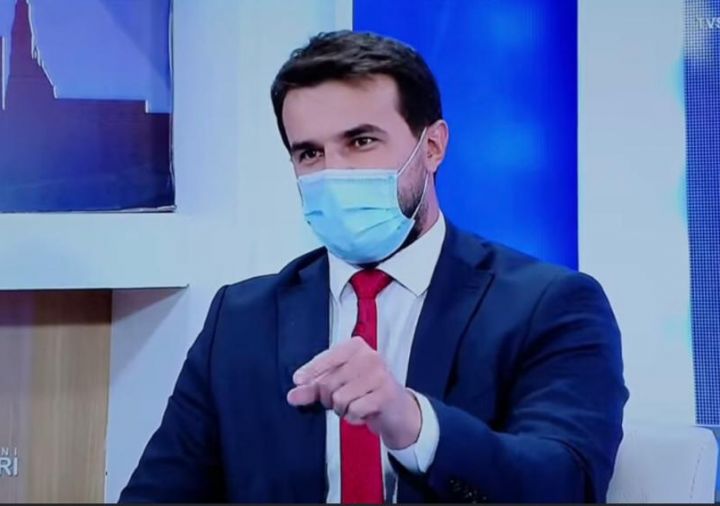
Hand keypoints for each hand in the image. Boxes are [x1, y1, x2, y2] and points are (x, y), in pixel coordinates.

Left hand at [287, 336, 421, 449]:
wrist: (396, 409)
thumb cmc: (365, 391)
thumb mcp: (337, 386)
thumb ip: (313, 389)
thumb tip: (292, 395)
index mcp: (355, 347)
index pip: (325, 358)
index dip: (311, 372)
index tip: (297, 380)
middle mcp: (369, 356)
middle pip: (329, 383)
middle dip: (329, 399)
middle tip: (340, 400)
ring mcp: (379, 374)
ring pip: (340, 398)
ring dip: (342, 409)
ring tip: (354, 405)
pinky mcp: (386, 394)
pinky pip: (354, 410)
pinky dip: (354, 417)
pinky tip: (364, 412)